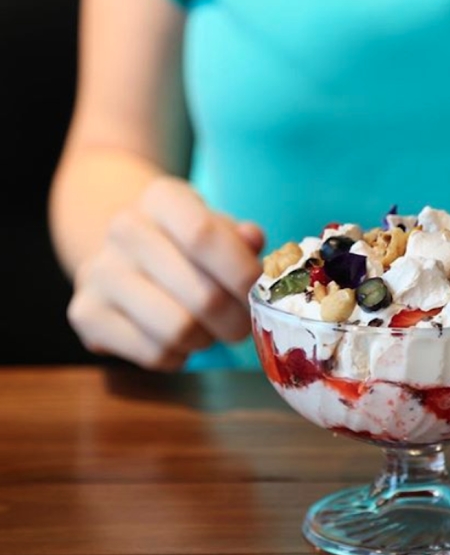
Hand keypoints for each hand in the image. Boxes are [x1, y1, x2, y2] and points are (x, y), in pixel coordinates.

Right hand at [68, 177, 264, 370]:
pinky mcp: (86, 313)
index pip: (204, 236)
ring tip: (210, 331)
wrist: (126, 255)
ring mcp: (99, 272)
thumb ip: (241, 238)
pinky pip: (153, 353)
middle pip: (201, 295)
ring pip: (178, 329)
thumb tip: (253, 240)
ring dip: (207, 340)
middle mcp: (125, 229)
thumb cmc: (189, 245)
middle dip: (236, 320)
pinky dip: (178, 356)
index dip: (242, 273)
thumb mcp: (219, 229)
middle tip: (243, 324)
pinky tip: (179, 342)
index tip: (258, 293)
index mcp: (162, 198)